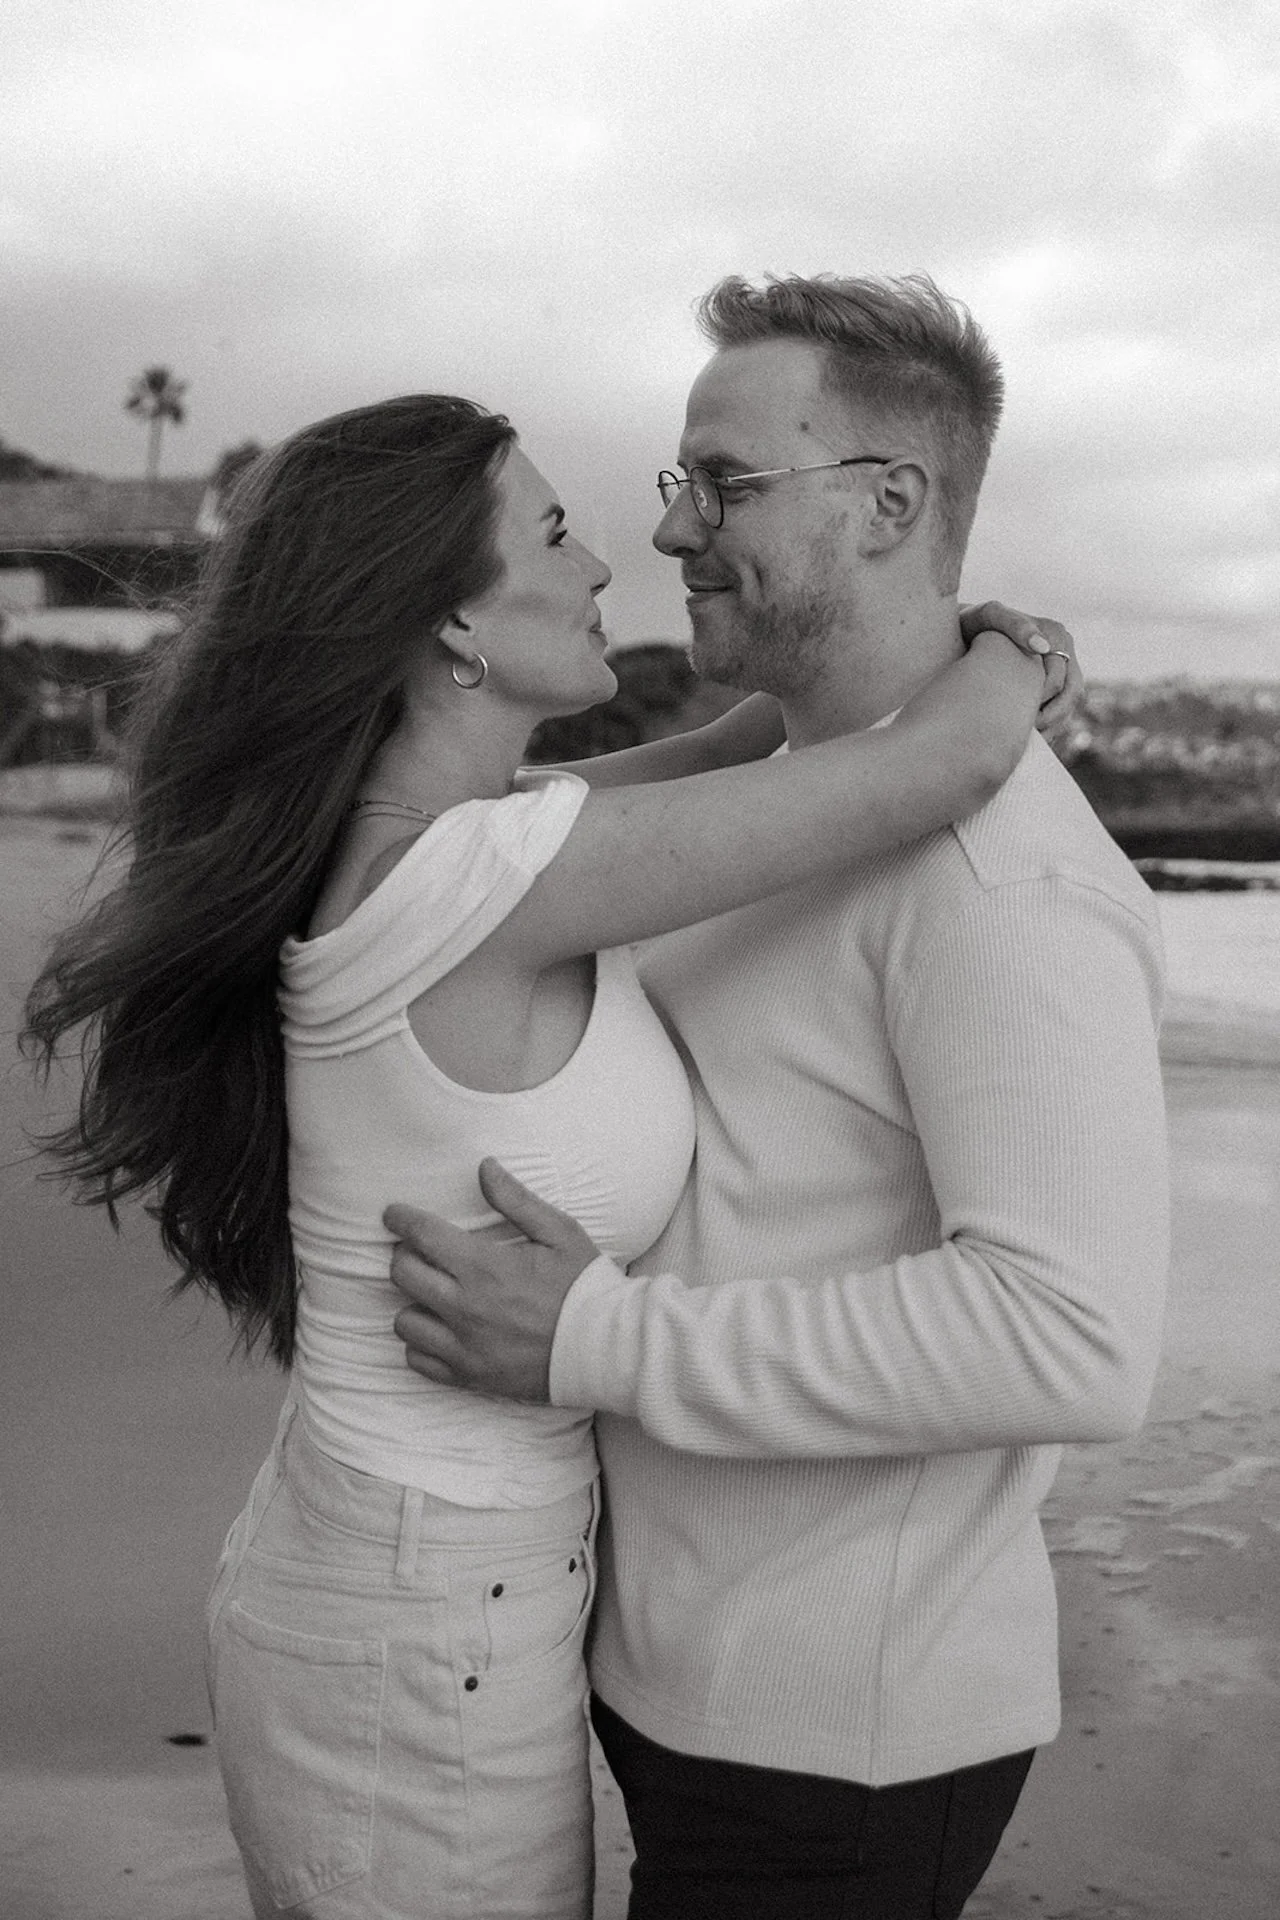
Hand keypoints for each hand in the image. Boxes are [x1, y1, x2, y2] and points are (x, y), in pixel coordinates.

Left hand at [386, 1159, 601, 1402]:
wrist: (605, 1348)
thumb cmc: (585, 1286)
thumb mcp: (559, 1232)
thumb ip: (516, 1200)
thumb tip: (484, 1167)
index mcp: (484, 1267)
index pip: (421, 1235)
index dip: (400, 1219)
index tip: (393, 1214)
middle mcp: (465, 1307)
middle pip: (402, 1275)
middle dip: (404, 1255)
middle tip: (419, 1251)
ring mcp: (464, 1345)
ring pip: (404, 1321)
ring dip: (413, 1302)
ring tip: (432, 1294)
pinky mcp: (469, 1376)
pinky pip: (419, 1360)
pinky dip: (421, 1344)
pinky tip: (440, 1330)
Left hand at [959, 601, 1082, 730]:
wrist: (962, 629)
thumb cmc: (972, 622)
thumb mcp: (989, 616)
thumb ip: (1014, 624)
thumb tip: (1042, 647)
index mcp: (1055, 633)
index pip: (1057, 682)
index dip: (1038, 705)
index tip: (1015, 722)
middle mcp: (1063, 647)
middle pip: (1070, 695)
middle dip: (1048, 719)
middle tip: (1020, 737)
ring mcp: (1062, 665)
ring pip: (1069, 705)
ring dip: (1053, 727)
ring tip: (1025, 741)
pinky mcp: (1056, 680)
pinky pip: (1063, 709)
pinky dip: (1051, 726)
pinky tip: (1028, 738)